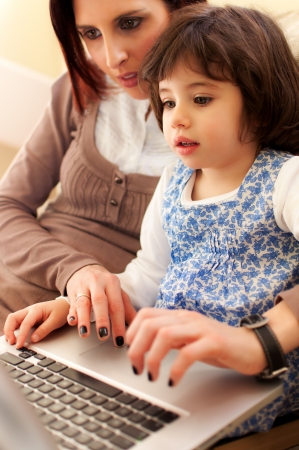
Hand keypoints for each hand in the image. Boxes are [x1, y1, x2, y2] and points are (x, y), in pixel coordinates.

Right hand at [4, 298, 68, 348]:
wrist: (65, 305)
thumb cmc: (61, 311)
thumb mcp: (55, 321)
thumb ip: (44, 330)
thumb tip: (33, 339)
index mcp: (36, 310)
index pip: (25, 323)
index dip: (21, 335)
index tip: (19, 345)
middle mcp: (30, 310)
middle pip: (12, 318)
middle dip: (9, 330)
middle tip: (12, 342)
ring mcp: (28, 313)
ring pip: (13, 320)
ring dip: (10, 330)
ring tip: (11, 341)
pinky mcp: (28, 317)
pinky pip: (17, 322)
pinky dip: (13, 329)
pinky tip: (15, 336)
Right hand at [66, 265, 136, 345]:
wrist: (84, 268)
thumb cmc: (103, 284)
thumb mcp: (117, 291)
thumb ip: (126, 308)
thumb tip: (137, 324)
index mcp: (112, 283)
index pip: (116, 304)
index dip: (119, 323)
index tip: (121, 339)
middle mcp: (97, 283)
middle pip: (100, 301)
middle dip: (102, 319)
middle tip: (104, 336)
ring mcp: (83, 286)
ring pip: (83, 302)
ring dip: (84, 319)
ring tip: (85, 333)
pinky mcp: (72, 292)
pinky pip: (71, 304)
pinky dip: (72, 314)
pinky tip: (73, 322)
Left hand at [126, 308, 267, 385]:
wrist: (251, 345)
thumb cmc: (218, 345)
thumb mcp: (188, 337)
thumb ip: (169, 337)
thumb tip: (143, 345)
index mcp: (179, 316)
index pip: (146, 314)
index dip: (132, 332)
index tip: (129, 352)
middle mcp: (187, 319)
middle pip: (150, 324)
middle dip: (136, 348)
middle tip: (136, 368)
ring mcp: (201, 329)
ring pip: (165, 334)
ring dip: (152, 358)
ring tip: (152, 375)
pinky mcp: (214, 342)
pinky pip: (188, 353)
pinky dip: (176, 369)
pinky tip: (173, 381)